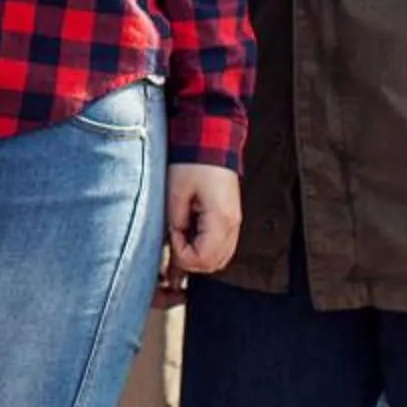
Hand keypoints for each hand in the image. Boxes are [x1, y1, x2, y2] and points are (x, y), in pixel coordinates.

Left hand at [164, 163, 241, 298]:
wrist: (210, 141)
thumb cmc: (192, 163)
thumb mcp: (175, 193)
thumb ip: (176, 222)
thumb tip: (174, 241)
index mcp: (220, 219)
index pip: (203, 258)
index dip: (181, 255)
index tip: (172, 235)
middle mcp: (233, 225)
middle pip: (213, 264)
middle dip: (190, 261)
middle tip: (173, 243)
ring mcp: (234, 223)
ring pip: (220, 258)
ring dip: (199, 257)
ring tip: (180, 241)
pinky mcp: (231, 218)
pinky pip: (222, 246)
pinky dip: (207, 249)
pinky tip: (191, 239)